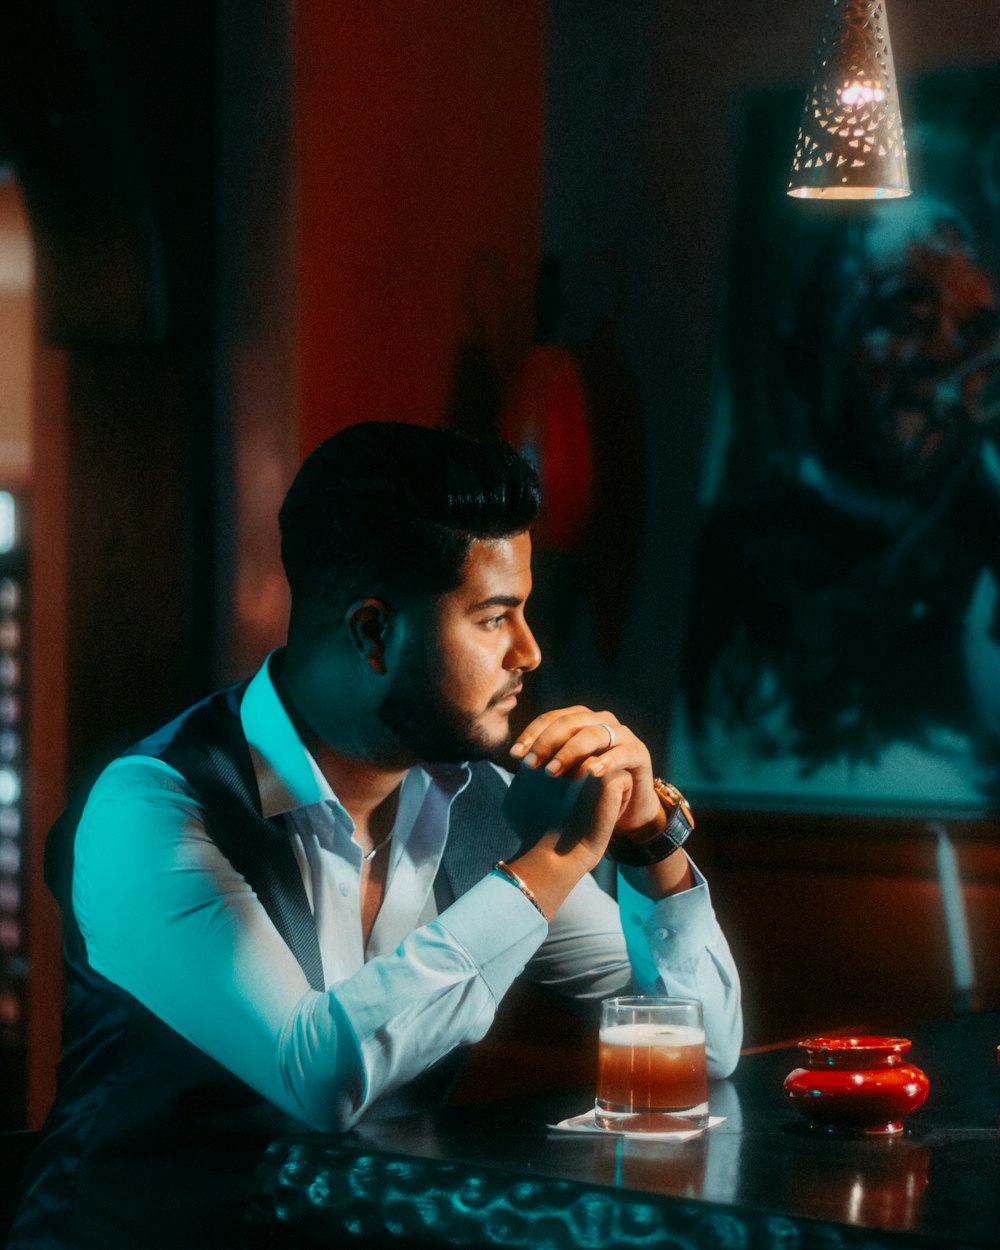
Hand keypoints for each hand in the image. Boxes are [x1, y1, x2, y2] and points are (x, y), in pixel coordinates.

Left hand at [509, 706, 663, 861]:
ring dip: (571, 751)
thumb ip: (542, 762)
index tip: (514, 756)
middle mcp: (599, 721)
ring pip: (594, 734)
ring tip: (552, 771)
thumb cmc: (586, 791)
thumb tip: (513, 759)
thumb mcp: (562, 775)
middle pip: (569, 723)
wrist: (623, 811)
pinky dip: (606, 760)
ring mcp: (621, 735)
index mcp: (578, 721)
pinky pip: (622, 752)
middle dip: (546, 742)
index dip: (531, 735)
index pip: (549, 720)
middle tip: (530, 765)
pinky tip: (590, 772)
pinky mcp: (638, 753)